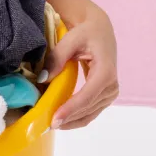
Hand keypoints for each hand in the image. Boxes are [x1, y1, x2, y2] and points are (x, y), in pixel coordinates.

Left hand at [42, 5, 118, 129]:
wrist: (100, 31)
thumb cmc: (86, 33)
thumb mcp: (71, 39)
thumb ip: (57, 58)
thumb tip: (43, 79)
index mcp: (106, 71)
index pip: (87, 96)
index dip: (70, 109)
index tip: (54, 120)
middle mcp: (112, 85)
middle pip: (88, 108)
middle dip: (67, 118)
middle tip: (45, 125)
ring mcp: (111, 93)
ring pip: (89, 114)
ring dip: (71, 121)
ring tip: (50, 124)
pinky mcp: (106, 96)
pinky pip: (91, 112)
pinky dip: (76, 118)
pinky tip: (61, 120)